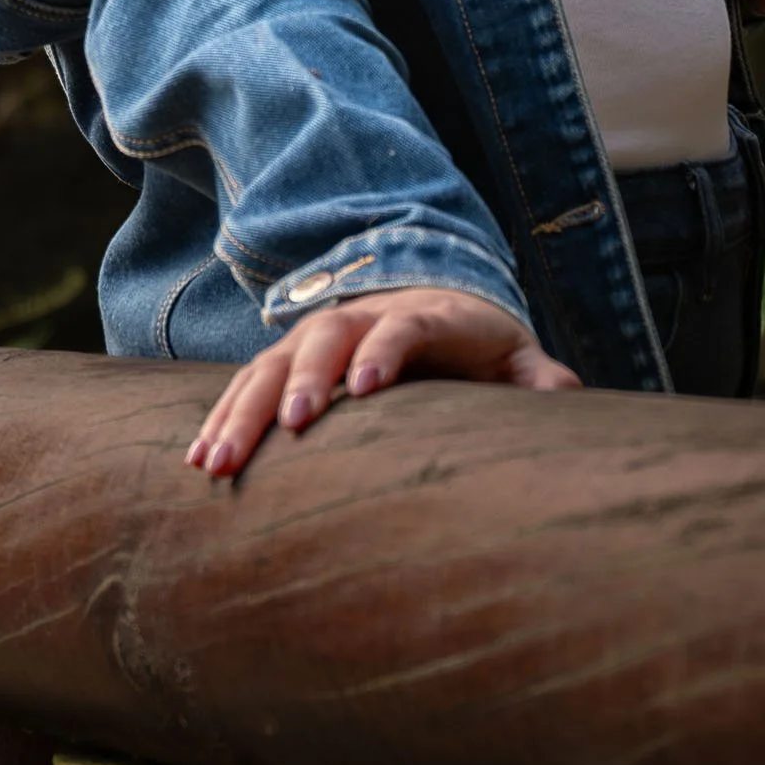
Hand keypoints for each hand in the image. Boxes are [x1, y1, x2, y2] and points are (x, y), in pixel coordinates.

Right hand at [185, 285, 578, 480]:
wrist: (435, 300)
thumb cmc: (480, 348)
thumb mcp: (514, 359)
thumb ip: (537, 380)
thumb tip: (565, 398)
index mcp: (427, 315)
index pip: (404, 324)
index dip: (385, 351)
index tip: (365, 389)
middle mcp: (363, 317)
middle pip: (327, 338)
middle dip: (305, 380)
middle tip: (293, 426)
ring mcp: (321, 336)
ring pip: (274, 363)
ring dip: (245, 410)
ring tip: (218, 463)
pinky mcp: (290, 360)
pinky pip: (249, 384)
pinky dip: (223, 417)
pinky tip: (199, 460)